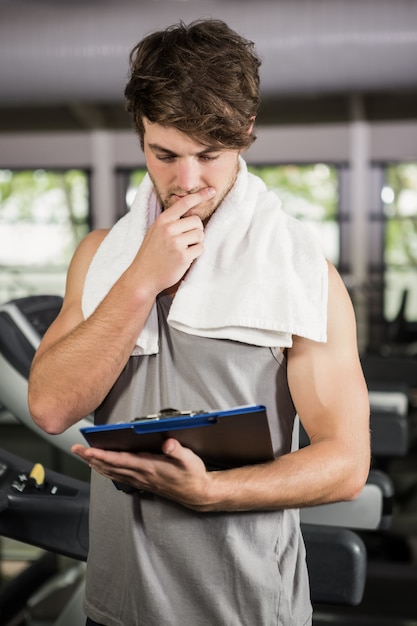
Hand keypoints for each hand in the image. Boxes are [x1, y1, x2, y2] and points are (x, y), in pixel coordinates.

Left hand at [71, 439, 212, 509]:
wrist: (197, 494)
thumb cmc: (193, 475)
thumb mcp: (189, 459)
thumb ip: (177, 450)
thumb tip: (168, 444)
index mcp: (149, 467)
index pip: (120, 460)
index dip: (102, 455)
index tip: (88, 449)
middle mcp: (141, 475)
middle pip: (110, 466)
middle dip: (91, 458)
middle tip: (76, 449)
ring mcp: (140, 481)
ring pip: (111, 473)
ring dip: (95, 465)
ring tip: (83, 456)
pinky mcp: (142, 483)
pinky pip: (118, 477)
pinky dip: (106, 471)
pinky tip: (101, 468)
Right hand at [132, 187, 215, 295]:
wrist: (143, 276)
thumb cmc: (151, 254)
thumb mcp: (155, 232)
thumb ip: (170, 221)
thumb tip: (190, 210)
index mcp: (162, 221)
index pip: (184, 203)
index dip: (199, 196)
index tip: (211, 191)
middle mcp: (169, 229)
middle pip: (197, 221)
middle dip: (196, 231)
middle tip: (186, 241)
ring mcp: (176, 243)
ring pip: (200, 235)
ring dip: (196, 242)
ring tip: (184, 249)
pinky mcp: (183, 256)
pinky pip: (200, 249)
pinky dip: (196, 254)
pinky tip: (184, 258)